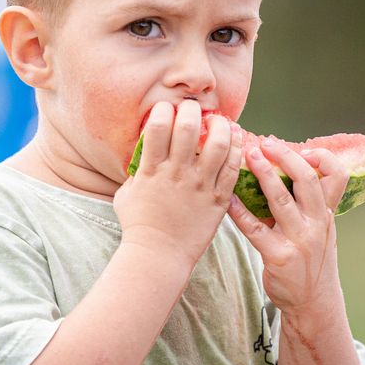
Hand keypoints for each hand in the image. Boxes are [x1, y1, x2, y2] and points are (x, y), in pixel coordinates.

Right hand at [115, 100, 242, 264]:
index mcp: (152, 169)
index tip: (167, 109)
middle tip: (193, 108)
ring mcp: (200, 186)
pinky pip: (234, 168)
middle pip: (189, 127)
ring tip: (219, 121)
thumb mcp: (127, 193)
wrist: (158, 256)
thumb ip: (137, 170)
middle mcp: (177, 174)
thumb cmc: (138, 226)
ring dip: (220, 125)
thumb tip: (143, 153)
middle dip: (191, 109)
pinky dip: (237, 149)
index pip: (159, 126)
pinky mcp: (218, 199)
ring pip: (218, 144)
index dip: (164, 110)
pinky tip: (235, 140)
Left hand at [228, 140, 348, 312]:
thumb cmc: (311, 260)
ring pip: (280, 199)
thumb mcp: (322, 229)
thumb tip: (286, 167)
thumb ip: (311, 203)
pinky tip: (228, 198)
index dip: (322, 157)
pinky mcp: (279, 257)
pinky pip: (255, 228)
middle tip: (266, 144)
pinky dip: (239, 211)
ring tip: (248, 157)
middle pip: (306, 180)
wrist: (313, 303)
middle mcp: (318, 224)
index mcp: (328, 213)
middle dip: (285, 157)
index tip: (302, 149)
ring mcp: (300, 240)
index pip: (338, 176)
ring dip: (263, 175)